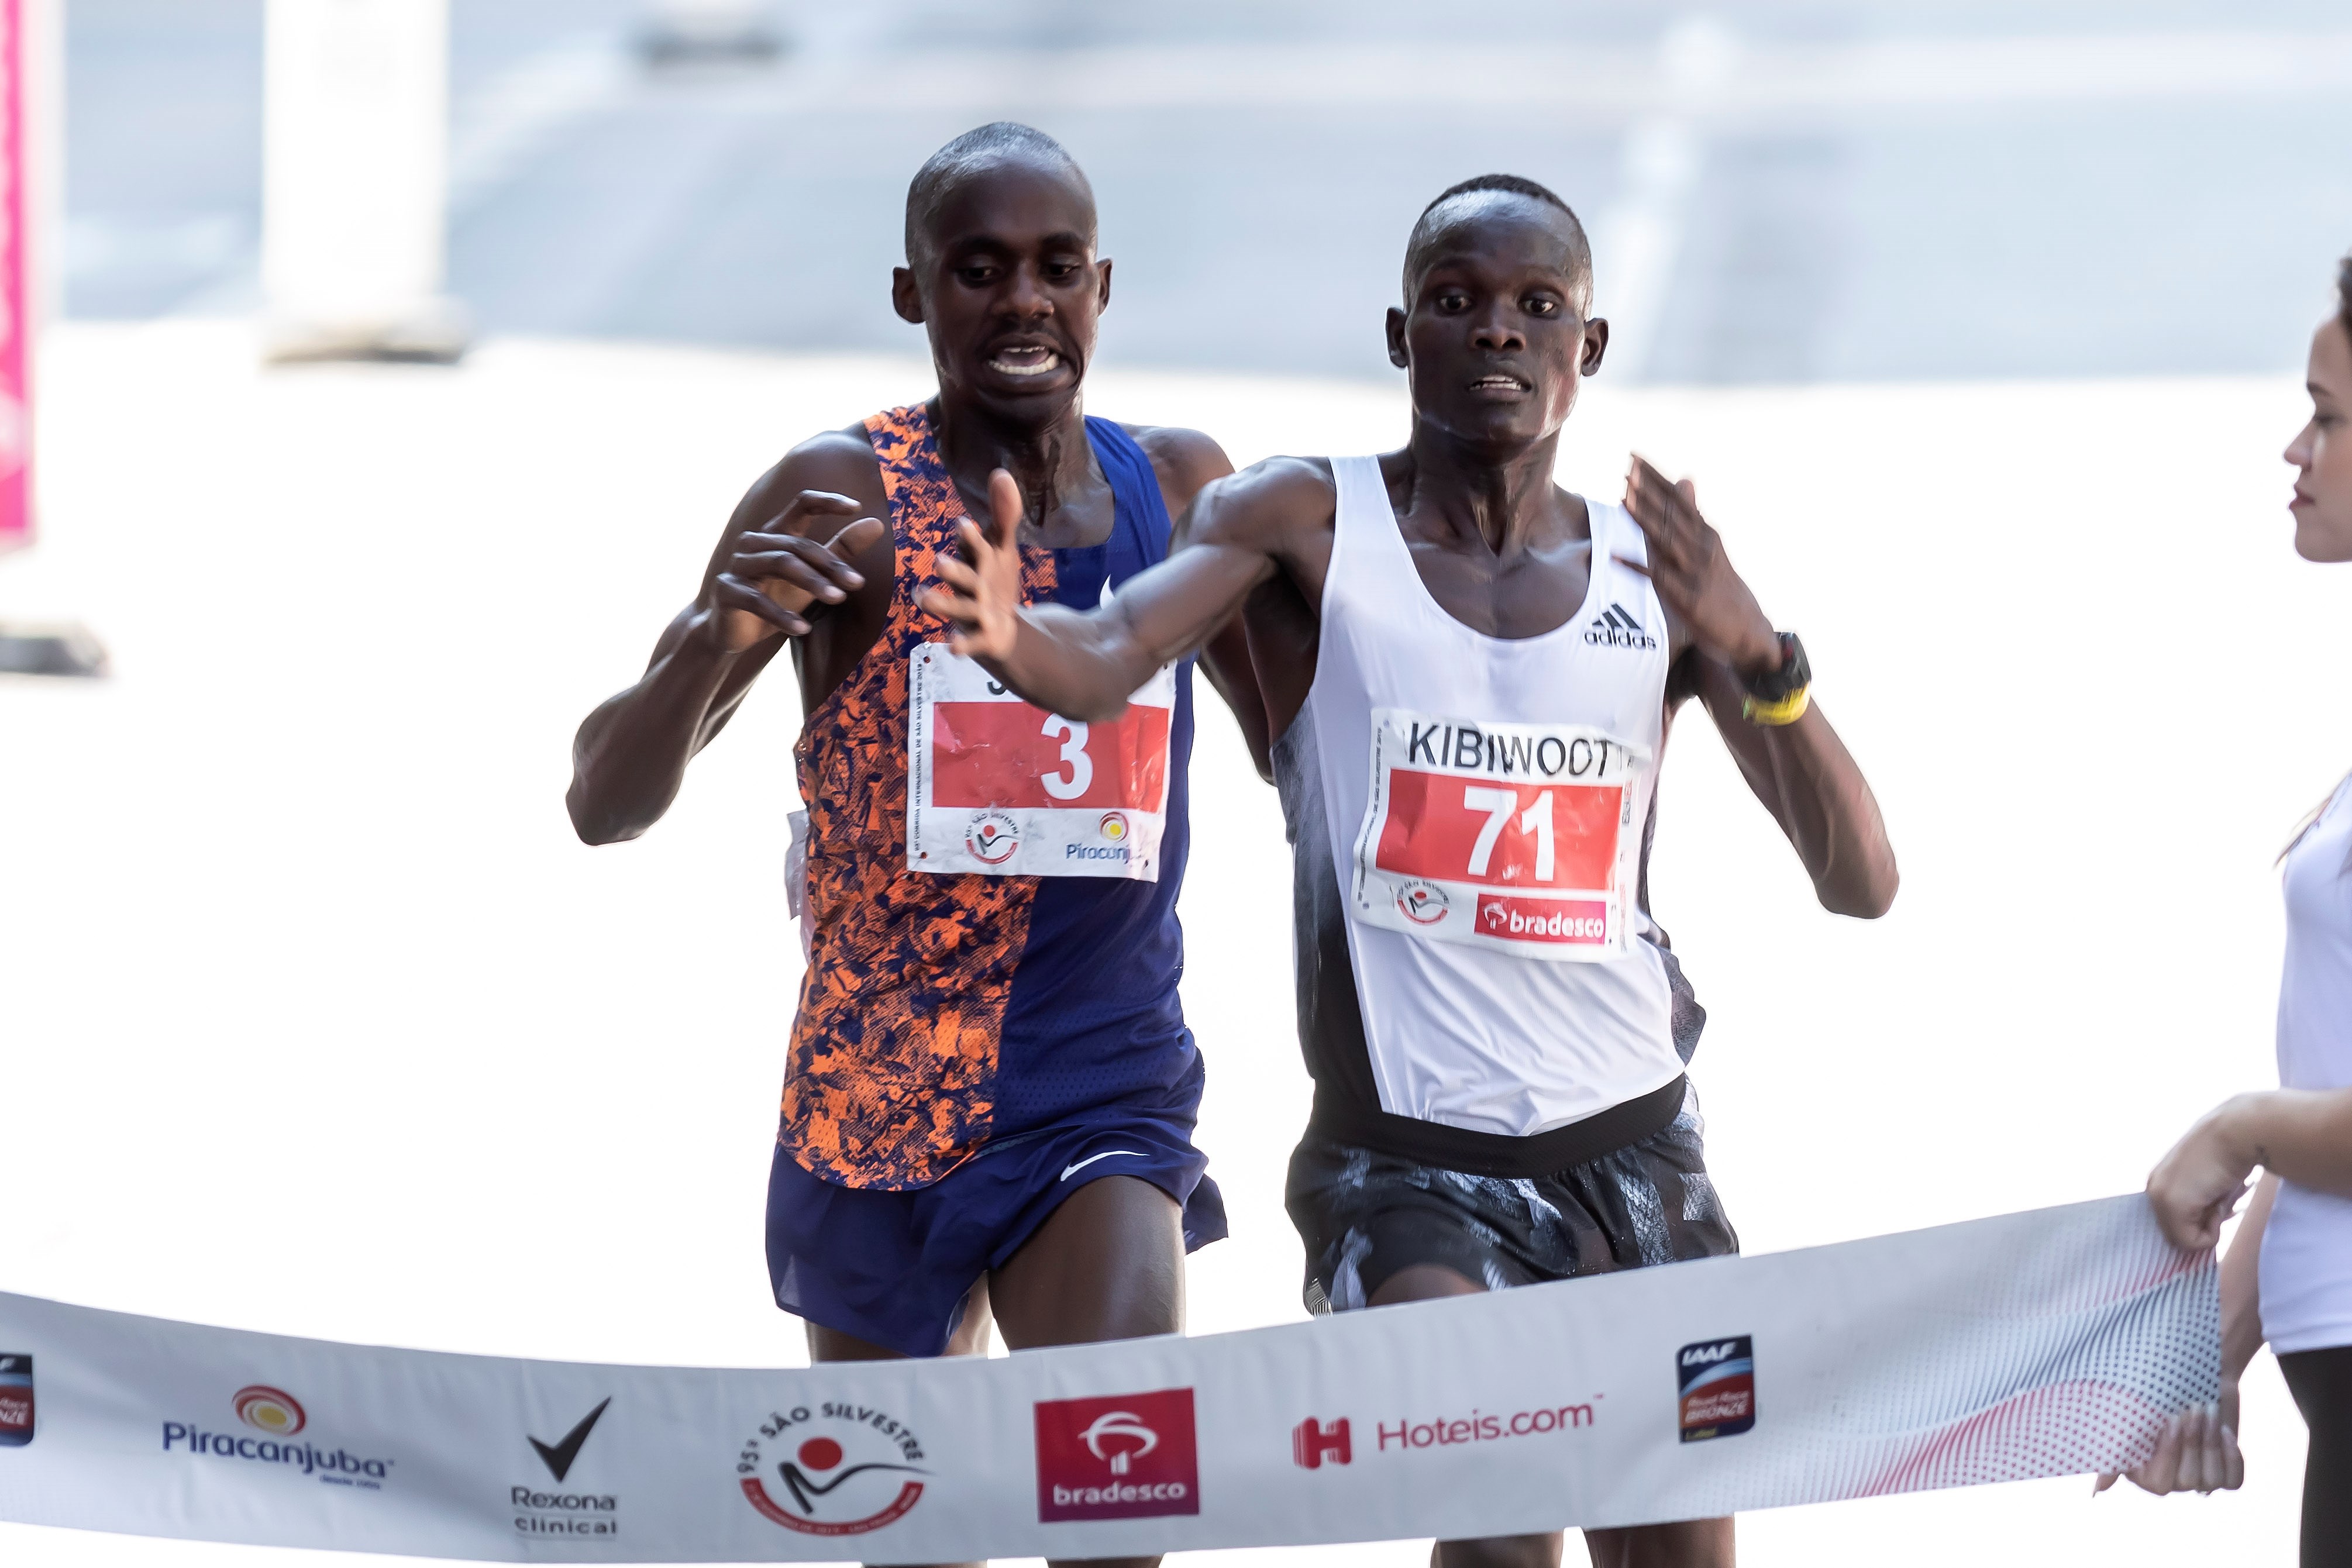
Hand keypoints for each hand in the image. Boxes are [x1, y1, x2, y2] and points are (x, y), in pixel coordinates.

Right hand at [707, 492, 885, 650]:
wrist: (733, 632)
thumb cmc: (776, 598)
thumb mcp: (814, 576)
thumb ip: (841, 550)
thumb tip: (876, 523)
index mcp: (776, 533)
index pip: (801, 505)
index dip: (826, 501)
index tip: (856, 507)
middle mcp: (754, 543)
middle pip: (797, 543)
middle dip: (830, 563)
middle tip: (857, 584)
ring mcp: (738, 566)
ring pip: (780, 564)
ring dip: (812, 582)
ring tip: (837, 599)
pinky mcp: (726, 591)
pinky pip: (757, 600)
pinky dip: (782, 616)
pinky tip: (803, 629)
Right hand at [919, 468, 1025, 660]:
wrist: (1001, 628)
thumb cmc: (995, 581)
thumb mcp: (1002, 548)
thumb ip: (1003, 515)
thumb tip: (1001, 473)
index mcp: (975, 562)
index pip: (974, 547)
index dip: (970, 538)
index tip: (964, 524)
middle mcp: (968, 586)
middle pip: (961, 578)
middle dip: (953, 571)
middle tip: (939, 563)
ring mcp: (972, 613)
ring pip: (957, 608)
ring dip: (943, 604)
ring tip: (923, 599)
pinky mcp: (980, 639)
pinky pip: (971, 642)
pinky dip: (963, 645)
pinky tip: (953, 648)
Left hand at [1619, 456, 1779, 675]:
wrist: (1746, 627)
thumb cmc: (1721, 583)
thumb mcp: (1709, 545)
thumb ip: (1692, 514)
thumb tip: (1684, 478)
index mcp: (1705, 533)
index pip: (1677, 499)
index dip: (1655, 478)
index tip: (1633, 457)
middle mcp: (1701, 547)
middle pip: (1671, 514)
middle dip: (1649, 491)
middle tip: (1628, 468)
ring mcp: (1693, 571)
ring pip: (1665, 539)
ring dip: (1643, 518)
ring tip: (1622, 497)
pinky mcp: (1685, 595)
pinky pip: (1657, 577)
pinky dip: (1636, 566)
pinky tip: (1614, 556)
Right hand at [2095, 1382, 2244, 1495]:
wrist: (2191, 1375)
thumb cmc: (2155, 1392)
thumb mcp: (2132, 1413)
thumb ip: (2115, 1447)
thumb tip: (2098, 1490)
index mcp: (2143, 1470)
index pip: (2158, 1483)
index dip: (2168, 1455)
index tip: (2169, 1420)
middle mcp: (2171, 1479)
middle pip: (2186, 1481)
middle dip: (2192, 1443)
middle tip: (2192, 1409)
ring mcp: (2198, 1478)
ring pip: (2210, 1480)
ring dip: (2211, 1442)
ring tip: (2209, 1411)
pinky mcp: (2224, 1473)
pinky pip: (2233, 1480)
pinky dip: (2231, 1455)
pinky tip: (2223, 1430)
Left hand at [2146, 1102, 2257, 1251]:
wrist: (2236, 1133)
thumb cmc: (2231, 1157)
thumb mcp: (2209, 1186)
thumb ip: (2200, 1207)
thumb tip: (2204, 1237)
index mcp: (2160, 1183)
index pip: (2175, 1224)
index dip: (2202, 1221)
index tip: (2217, 1201)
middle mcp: (2153, 1189)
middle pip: (2179, 1234)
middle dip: (2205, 1225)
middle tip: (2219, 1199)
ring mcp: (2159, 1196)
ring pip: (2184, 1241)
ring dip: (2209, 1227)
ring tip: (2218, 1195)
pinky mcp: (2171, 1204)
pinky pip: (2192, 1242)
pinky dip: (2212, 1231)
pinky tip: (2218, 1200)